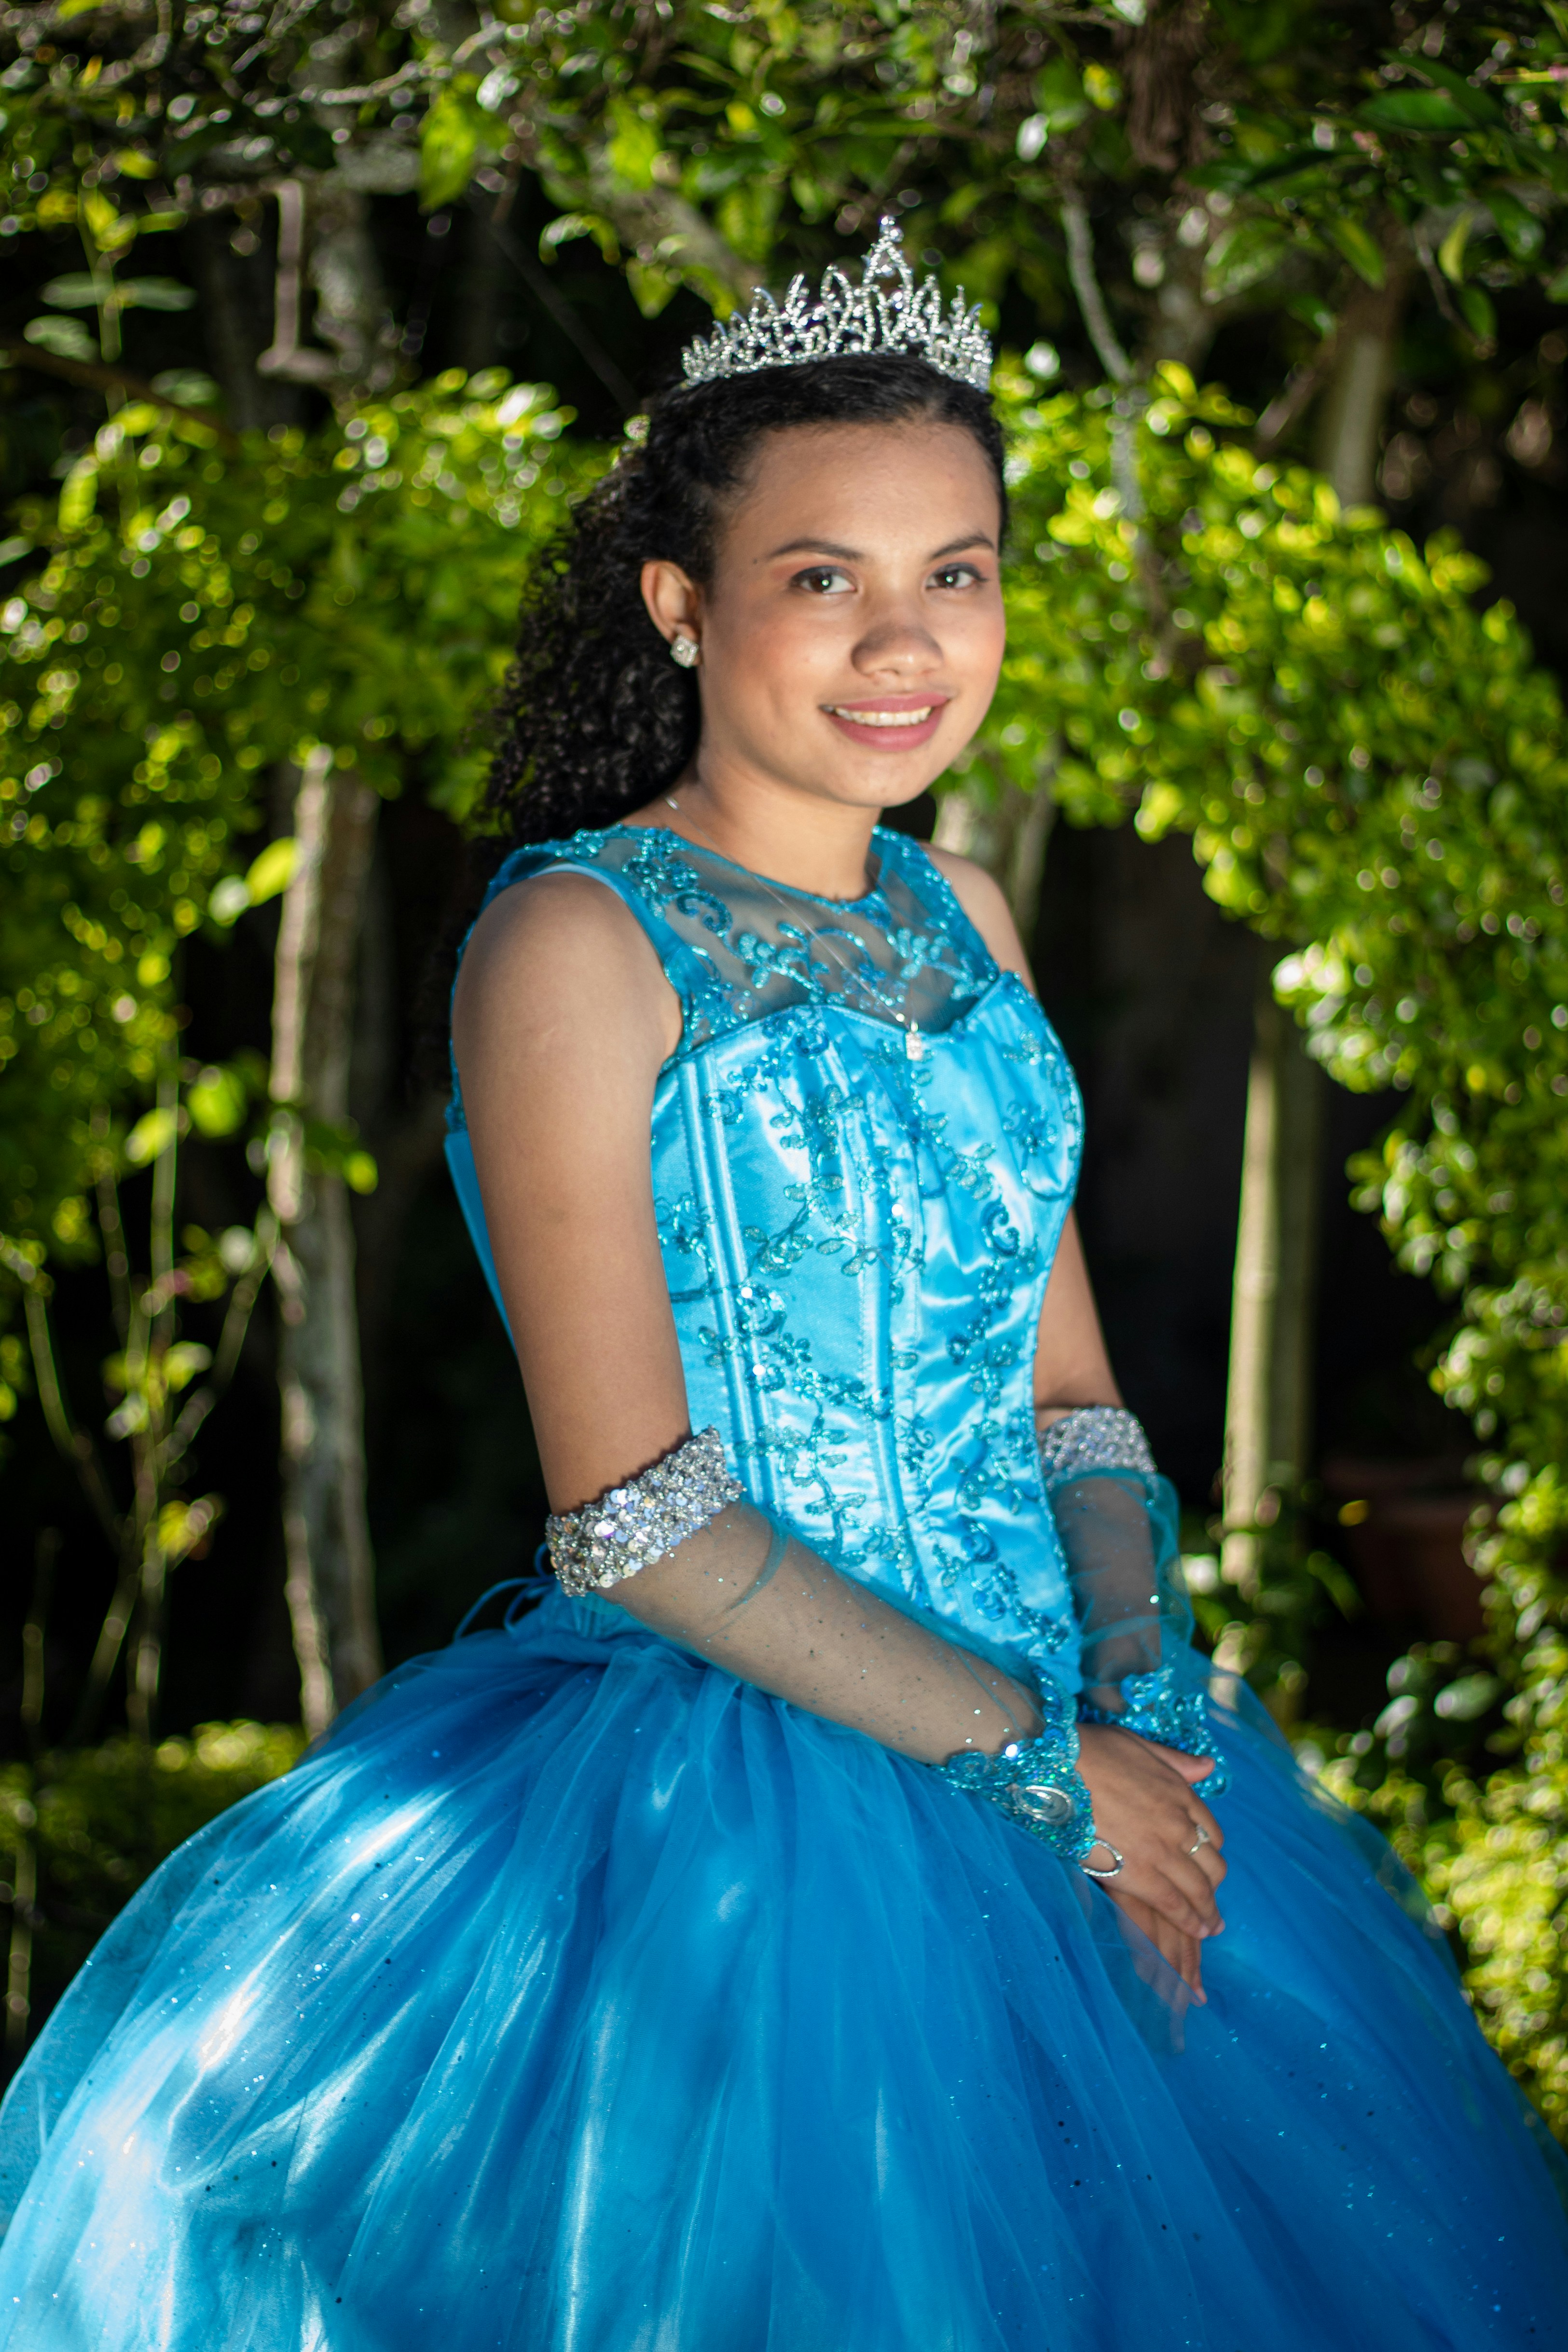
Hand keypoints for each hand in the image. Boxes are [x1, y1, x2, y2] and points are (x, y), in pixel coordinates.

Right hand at [1075, 1725, 1225, 2002]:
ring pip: (1198, 1888)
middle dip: (1214, 1888)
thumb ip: (1177, 1761)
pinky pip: (1173, 1903)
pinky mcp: (1139, 1874)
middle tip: (1214, 1907)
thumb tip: (1209, 1766)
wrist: (1059, 1768)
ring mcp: (1161, 1851)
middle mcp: (1179, 1824)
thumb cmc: (1092, 1751)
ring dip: (1207, 1912)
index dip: (1211, 1853)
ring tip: (1210, 1927)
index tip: (1207, 1866)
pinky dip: (1189, 1920)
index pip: (1211, 1832)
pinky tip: (1195, 1931)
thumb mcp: (1141, 1746)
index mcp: (1180, 1794)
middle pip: (1211, 1865)